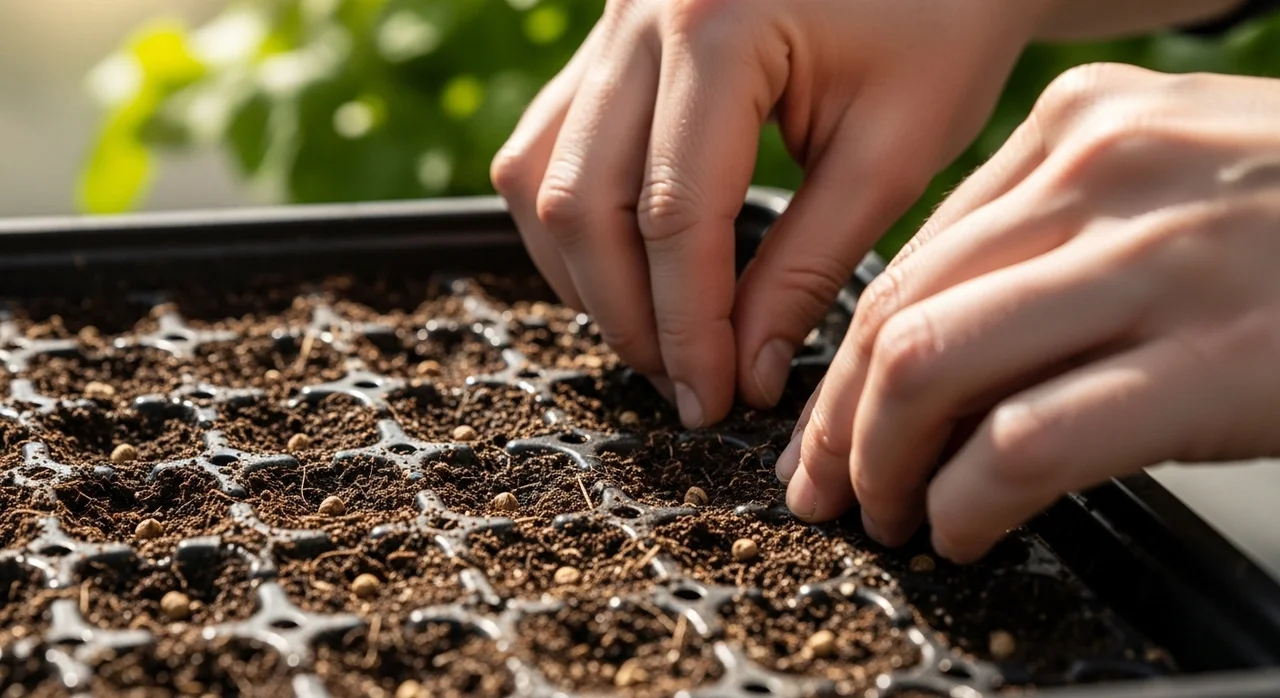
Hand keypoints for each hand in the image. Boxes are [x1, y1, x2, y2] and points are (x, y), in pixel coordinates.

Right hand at [490, 0, 1053, 426]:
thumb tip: (740, 373)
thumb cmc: (942, 23)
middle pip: (581, 202)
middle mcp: (639, 12)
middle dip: (626, 315)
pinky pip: (548, 143)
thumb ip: (808, 269)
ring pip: (540, 177)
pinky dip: (574, 221)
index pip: (674, 215)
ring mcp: (611, 18)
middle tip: (684, 385)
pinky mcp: (607, 36)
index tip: (712, 403)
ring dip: (586, 274)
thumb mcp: (894, 151)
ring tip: (657, 336)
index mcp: (718, 24)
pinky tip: (628, 266)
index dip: (686, 329)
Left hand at [779, 63, 1279, 562]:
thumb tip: (928, 338)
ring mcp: (1155, 264)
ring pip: (932, 371)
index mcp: (1078, 127)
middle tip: (829, 489)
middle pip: (900, 315)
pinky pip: (1023, 443)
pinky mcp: (1208, 361)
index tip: (826, 423)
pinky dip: (968, 502)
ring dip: (886, 464)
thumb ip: (1055, 232)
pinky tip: (966, 530)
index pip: (910, 258)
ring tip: (892, 515)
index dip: (846, 361)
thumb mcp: (1170, 179)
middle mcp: (1101, 176)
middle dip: (841, 423)